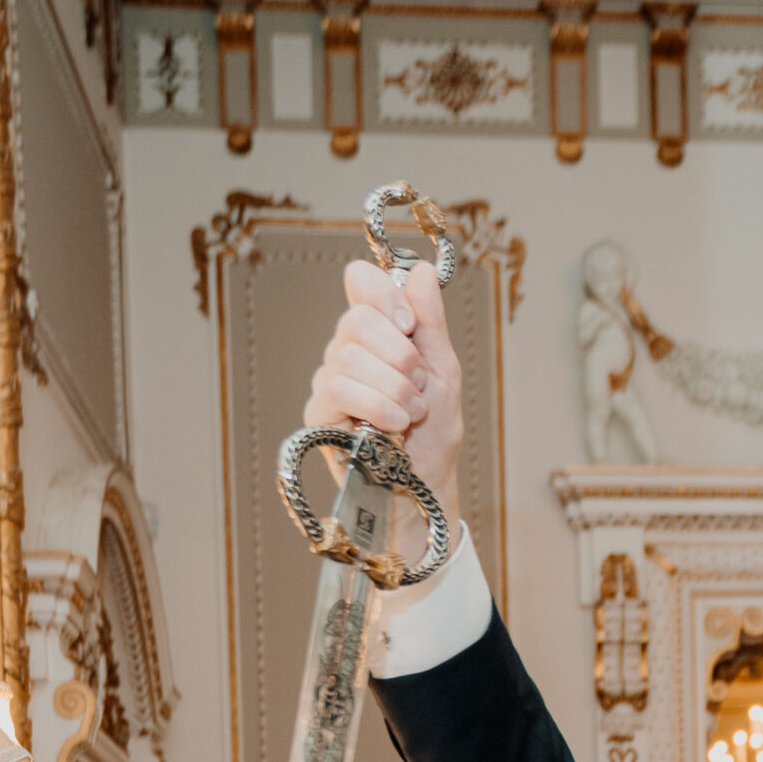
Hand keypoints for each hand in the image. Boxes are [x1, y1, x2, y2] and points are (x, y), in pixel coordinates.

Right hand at [305, 258, 462, 560]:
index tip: (410, 325)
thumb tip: (424, 271)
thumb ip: (431, 323)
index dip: (382, 294)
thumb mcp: (443, 372)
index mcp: (377, 333)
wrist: (423, 491)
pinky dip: (375, 405)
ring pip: (348, 355)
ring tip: (412, 415)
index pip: (359, 281)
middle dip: (399, 353)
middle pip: (356, 318)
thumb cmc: (433, 437)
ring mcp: (329, 382)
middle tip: (418, 385)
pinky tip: (394, 426)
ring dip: (393, 387)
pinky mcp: (319, 416)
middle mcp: (347, 351)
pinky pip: (338, 390)